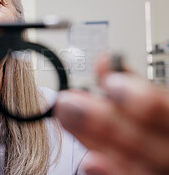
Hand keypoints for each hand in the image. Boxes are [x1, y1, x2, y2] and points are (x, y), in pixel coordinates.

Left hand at [55, 53, 168, 174]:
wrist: (161, 153)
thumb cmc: (156, 124)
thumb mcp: (151, 100)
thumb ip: (130, 84)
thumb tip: (105, 61)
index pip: (168, 111)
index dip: (142, 99)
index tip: (111, 84)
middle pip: (142, 141)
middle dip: (101, 119)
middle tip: (67, 102)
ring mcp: (160, 171)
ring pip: (130, 163)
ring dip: (92, 139)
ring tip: (66, 117)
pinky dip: (108, 172)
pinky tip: (89, 160)